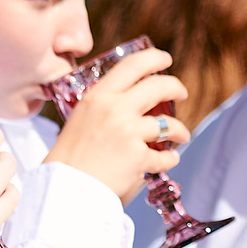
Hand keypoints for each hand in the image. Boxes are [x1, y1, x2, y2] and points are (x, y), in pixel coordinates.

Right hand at [47, 44, 191, 202]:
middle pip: (159, 87)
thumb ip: (101, 106)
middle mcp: (115, 108)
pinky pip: (164, 156)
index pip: (133, 65)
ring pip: (169, 123)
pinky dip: (169, 159)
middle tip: (181, 93)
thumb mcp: (80, 118)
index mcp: (98, 96)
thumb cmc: (69, 158)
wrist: (65, 188)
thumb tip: (126, 99)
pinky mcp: (139, 156)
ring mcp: (129, 132)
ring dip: (179, 130)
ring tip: (181, 136)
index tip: (165, 59)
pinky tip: (169, 160)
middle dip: (175, 88)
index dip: (154, 59)